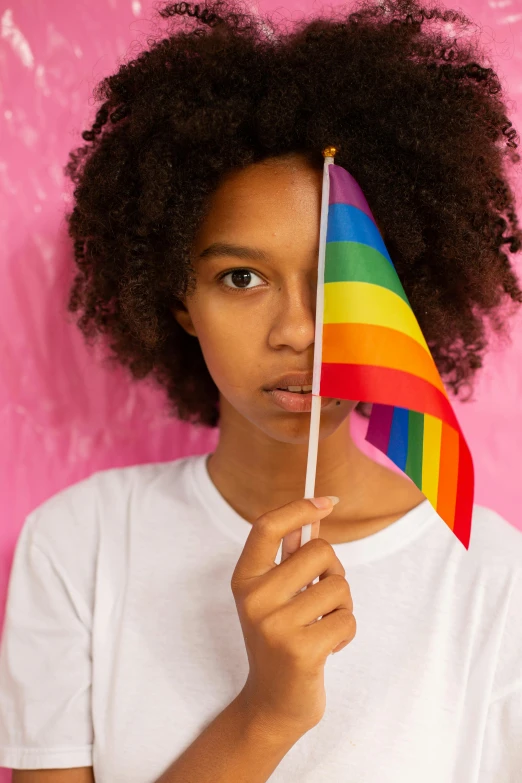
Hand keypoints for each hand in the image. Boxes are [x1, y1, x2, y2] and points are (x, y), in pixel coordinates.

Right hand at [230, 497, 355, 739]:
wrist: (272, 704)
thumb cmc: (279, 640)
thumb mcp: (275, 596)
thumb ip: (289, 557)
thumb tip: (311, 517)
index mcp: (245, 579)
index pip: (267, 526)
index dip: (299, 508)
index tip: (327, 502)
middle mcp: (254, 599)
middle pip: (319, 551)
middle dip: (334, 570)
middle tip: (323, 596)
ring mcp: (275, 626)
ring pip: (339, 586)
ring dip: (342, 606)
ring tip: (322, 626)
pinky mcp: (300, 651)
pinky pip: (347, 619)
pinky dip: (346, 632)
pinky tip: (328, 647)